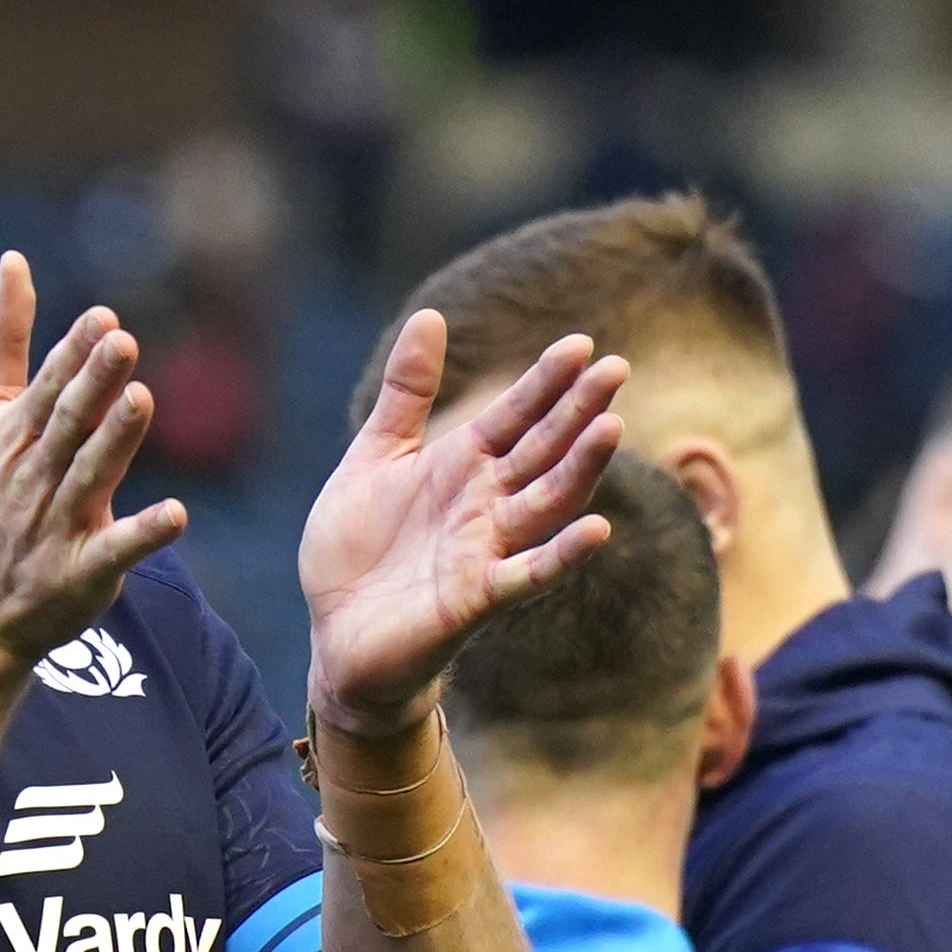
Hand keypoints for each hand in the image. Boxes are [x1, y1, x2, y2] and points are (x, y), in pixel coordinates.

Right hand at [0, 253, 192, 681]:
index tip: (103, 320)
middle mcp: (32, 476)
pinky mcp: (81, 573)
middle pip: (68, 424)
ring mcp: (56, 526)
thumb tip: (15, 260)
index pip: (47, 388)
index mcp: (11, 436)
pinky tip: (176, 515)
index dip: (74, 356)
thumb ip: (5, 340)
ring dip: (115, 441)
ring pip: (89, 476)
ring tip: (141, 400)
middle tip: (122, 344)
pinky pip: (115, 551)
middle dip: (92, 384)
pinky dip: (143, 534)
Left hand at [301, 315, 626, 733]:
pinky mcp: (475, 599)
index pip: (515, 415)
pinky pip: (526, 574)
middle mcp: (485, 504)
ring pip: (545, 504)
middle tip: (616, 368)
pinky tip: (596, 530)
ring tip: (611, 428)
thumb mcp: (374, 458)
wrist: (334, 636)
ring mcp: (486, 551)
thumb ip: (406, 395)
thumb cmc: (357, 551)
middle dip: (577, 412)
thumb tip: (430, 316)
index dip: (545, 382)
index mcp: (462, 466)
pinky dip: (560, 556)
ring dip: (579, 470)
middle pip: (542, 451)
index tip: (581, 344)